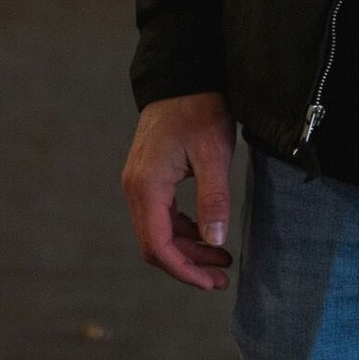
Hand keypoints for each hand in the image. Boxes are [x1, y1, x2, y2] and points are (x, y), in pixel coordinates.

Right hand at [122, 91, 236, 290]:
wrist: (184, 76)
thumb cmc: (199, 109)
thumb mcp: (213, 154)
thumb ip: (214, 199)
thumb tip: (215, 241)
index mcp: (146, 186)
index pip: (158, 246)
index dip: (184, 271)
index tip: (212, 283)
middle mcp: (136, 188)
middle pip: (156, 244)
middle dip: (189, 265)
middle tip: (223, 277)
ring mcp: (140, 183)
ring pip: (159, 232)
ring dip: (189, 250)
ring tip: (222, 259)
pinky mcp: (150, 178)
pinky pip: (162, 216)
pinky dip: (185, 231)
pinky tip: (209, 234)